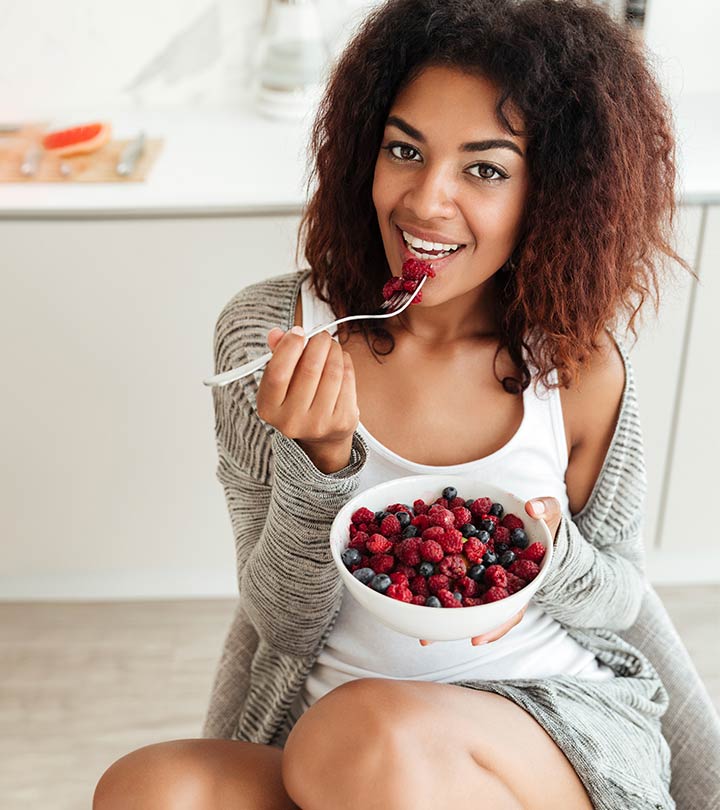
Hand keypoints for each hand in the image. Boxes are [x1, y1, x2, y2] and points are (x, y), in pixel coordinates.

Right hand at [257, 326, 359, 472]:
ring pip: (332, 373)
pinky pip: (347, 382)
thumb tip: (276, 333)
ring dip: (335, 351)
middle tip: (321, 335)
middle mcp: (291, 420)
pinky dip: (346, 364)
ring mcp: (318, 424)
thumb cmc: (298, 400)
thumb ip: (277, 356)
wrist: (321, 436)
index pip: (277, 373)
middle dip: (318, 343)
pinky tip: (342, 360)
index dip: (289, 347)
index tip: (298, 331)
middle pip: (309, 369)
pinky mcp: (341, 422)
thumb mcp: (281, 382)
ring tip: (332, 346)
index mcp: (269, 408)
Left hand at [418, 497, 562, 645]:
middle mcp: (499, 586)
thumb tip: (532, 508)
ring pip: (458, 599)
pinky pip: (445, 574)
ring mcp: (481, 578)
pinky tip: (407, 588)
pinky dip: (428, 580)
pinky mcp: (463, 564)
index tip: (476, 639)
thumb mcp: (549, 512)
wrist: (530, 519)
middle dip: (451, 625)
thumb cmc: (542, 521)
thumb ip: (544, 508)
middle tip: (427, 640)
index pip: (511, 608)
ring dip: (435, 610)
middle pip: (476, 612)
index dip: (495, 625)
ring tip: (411, 628)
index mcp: (522, 580)